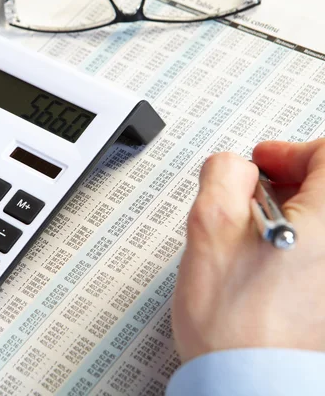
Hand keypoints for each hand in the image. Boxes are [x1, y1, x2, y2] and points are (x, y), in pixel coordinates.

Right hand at [172, 139, 324, 362]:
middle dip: (295, 182)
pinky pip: (323, 256)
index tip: (265, 164)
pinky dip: (304, 247)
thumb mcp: (210, 226)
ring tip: (260, 237)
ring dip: (299, 216)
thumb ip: (224, 174)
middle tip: (260, 197)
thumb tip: (237, 168)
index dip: (291, 151)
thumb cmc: (238, 324)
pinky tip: (275, 266)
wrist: (254, 386)